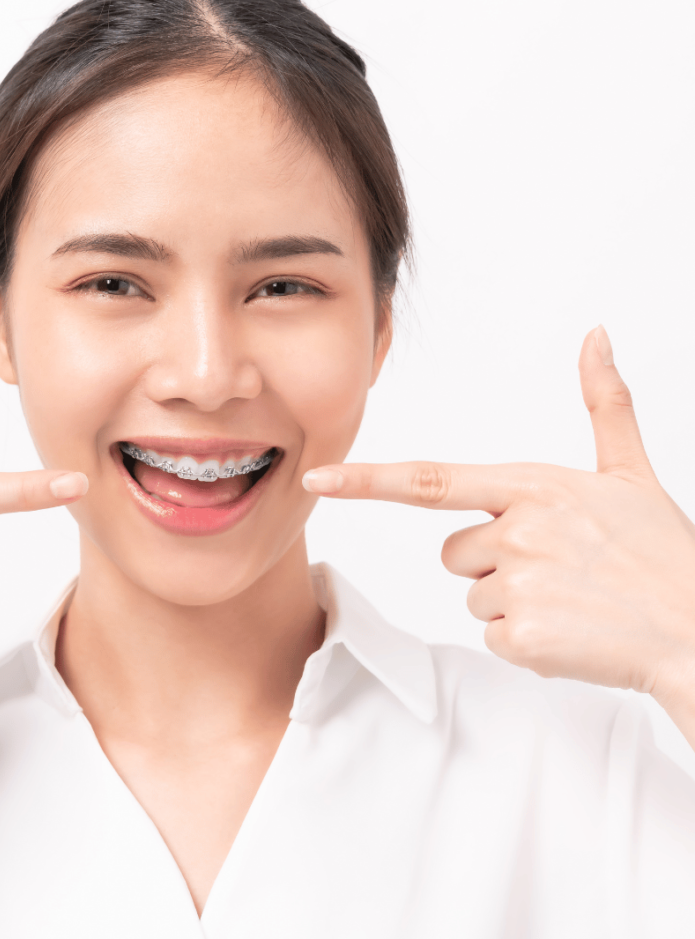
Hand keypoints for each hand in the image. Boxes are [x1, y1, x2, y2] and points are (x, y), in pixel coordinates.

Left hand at [302, 327, 694, 720]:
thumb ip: (603, 403)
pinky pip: (494, 636)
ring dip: (513, 603)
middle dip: (493, 563)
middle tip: (559, 569)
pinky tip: (572, 630)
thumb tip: (596, 336)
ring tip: (572, 598)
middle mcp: (517, 531)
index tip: (318, 479)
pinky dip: (527, 642)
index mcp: (531, 487)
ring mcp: (519, 584)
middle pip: (455, 553)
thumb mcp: (629, 471)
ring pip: (474, 595)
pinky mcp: (524, 636)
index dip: (367, 479)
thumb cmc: (661, 553)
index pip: (429, 480)